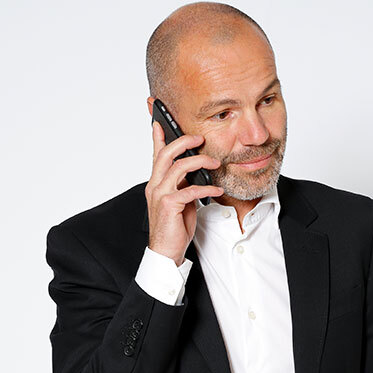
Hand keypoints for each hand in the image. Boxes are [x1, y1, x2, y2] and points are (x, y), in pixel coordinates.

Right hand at [145, 121, 223, 264]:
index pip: (157, 154)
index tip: (160, 120)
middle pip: (167, 153)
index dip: (158, 136)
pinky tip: (217, 191)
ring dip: (200, 162)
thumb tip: (195, 174)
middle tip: (200, 138)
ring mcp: (160, 194)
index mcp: (156, 183)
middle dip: (184, 141)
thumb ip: (183, 185)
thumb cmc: (173, 228)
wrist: (166, 251)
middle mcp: (155, 185)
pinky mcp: (169, 205)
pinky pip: (190, 190)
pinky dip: (207, 189)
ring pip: (179, 167)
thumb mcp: (180, 201)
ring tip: (215, 164)